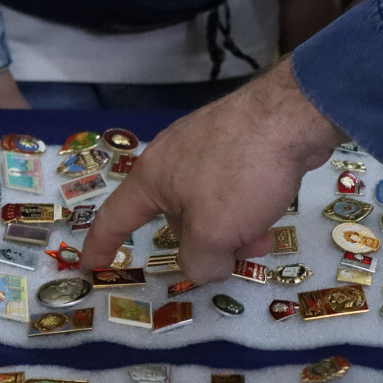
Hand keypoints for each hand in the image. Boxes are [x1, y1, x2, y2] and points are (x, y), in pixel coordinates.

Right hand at [81, 58, 347, 283]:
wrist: (291, 114)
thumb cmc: (240, 174)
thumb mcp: (213, 232)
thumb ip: (200, 262)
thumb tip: (206, 267)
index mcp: (150, 178)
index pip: (114, 219)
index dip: (100, 247)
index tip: (90, 268)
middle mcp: (168, 159)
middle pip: (171, 219)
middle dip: (201, 244)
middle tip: (233, 257)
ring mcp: (201, 145)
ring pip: (205, 204)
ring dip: (229, 228)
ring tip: (262, 237)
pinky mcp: (233, 138)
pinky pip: (228, 185)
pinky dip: (243, 206)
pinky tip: (270, 207)